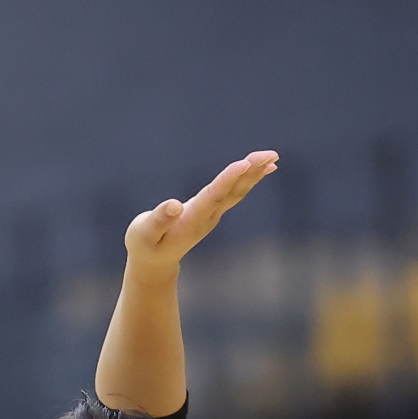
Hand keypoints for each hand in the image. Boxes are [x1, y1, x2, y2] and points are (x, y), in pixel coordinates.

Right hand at [122, 151, 278, 269]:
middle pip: (233, 192)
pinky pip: (235, 192)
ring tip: (273, 157)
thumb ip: (158, 221)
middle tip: (270, 155)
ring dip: (255, 174)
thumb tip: (173, 205)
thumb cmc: (145, 246)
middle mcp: (207, 217)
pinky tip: (263, 168)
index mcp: (191, 220)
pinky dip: (249, 179)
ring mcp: (212, 215)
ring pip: (238, 191)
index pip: (213, 196)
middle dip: (251, 173)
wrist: (155, 263)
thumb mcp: (144, 234)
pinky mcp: (212, 211)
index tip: (244, 164)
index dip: (228, 180)